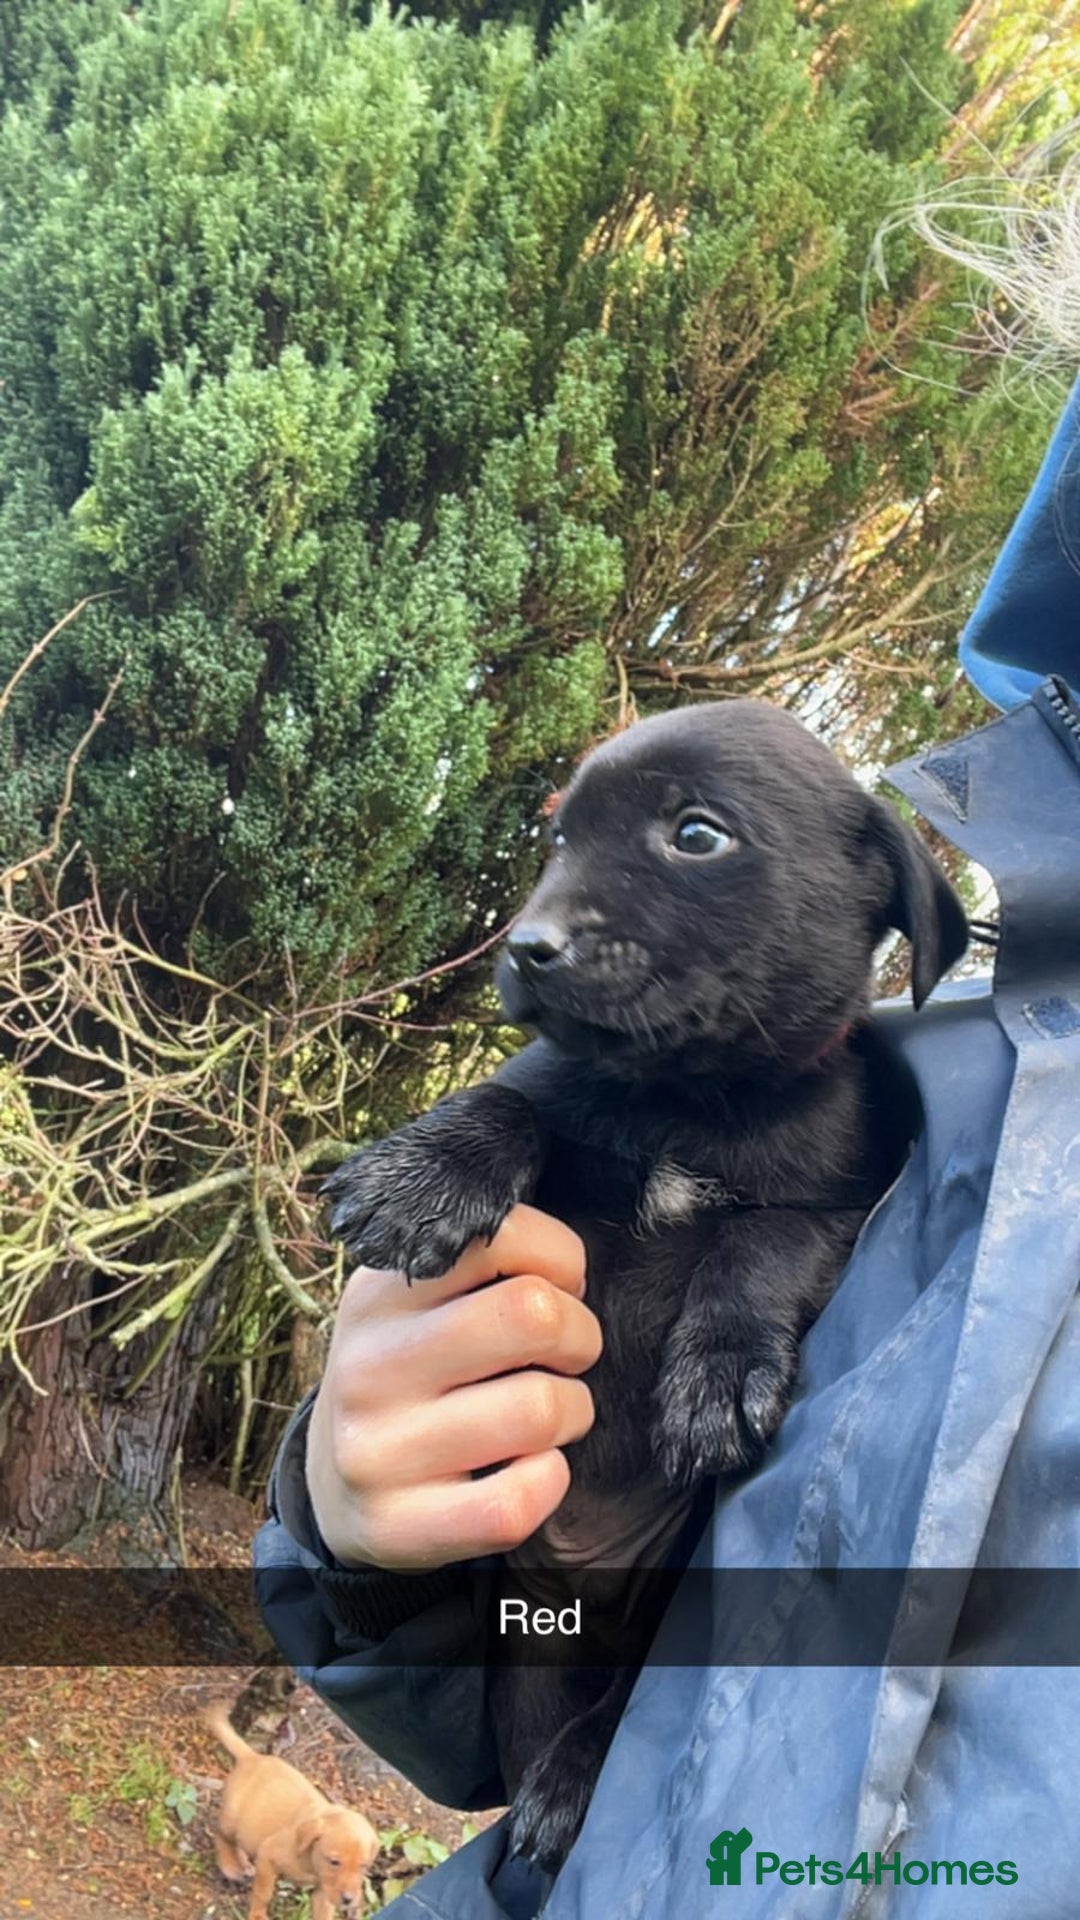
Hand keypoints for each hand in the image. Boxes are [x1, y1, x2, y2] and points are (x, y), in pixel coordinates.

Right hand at [306, 1204, 600, 1569]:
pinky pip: (518, 1499)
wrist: (335, 1486)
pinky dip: (549, 1481)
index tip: (556, 1289)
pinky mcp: (398, 1523)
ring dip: (572, 1410)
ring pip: (541, 1408)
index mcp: (379, 1293)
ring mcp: (378, 1449)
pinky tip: (531, 1469)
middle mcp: (369, 1365)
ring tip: (549, 1414)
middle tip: (565, 1355)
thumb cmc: (410, 1375)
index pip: (503, 1236)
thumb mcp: (417, 1304)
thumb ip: (479, 1267)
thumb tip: (570, 1268)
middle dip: (580, 1335)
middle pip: (534, 1314)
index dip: (560, 1261)